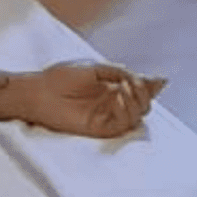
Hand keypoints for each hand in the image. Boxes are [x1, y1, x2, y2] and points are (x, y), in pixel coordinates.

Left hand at [18, 61, 164, 138]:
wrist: (39, 91)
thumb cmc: (61, 77)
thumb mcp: (97, 68)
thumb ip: (121, 73)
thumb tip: (151, 78)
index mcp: (112, 87)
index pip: (140, 89)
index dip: (152, 85)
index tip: (157, 78)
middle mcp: (112, 103)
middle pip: (144, 104)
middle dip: (146, 93)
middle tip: (134, 83)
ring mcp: (107, 116)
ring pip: (137, 116)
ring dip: (138, 101)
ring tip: (124, 88)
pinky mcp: (99, 128)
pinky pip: (122, 125)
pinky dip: (126, 111)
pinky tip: (117, 97)